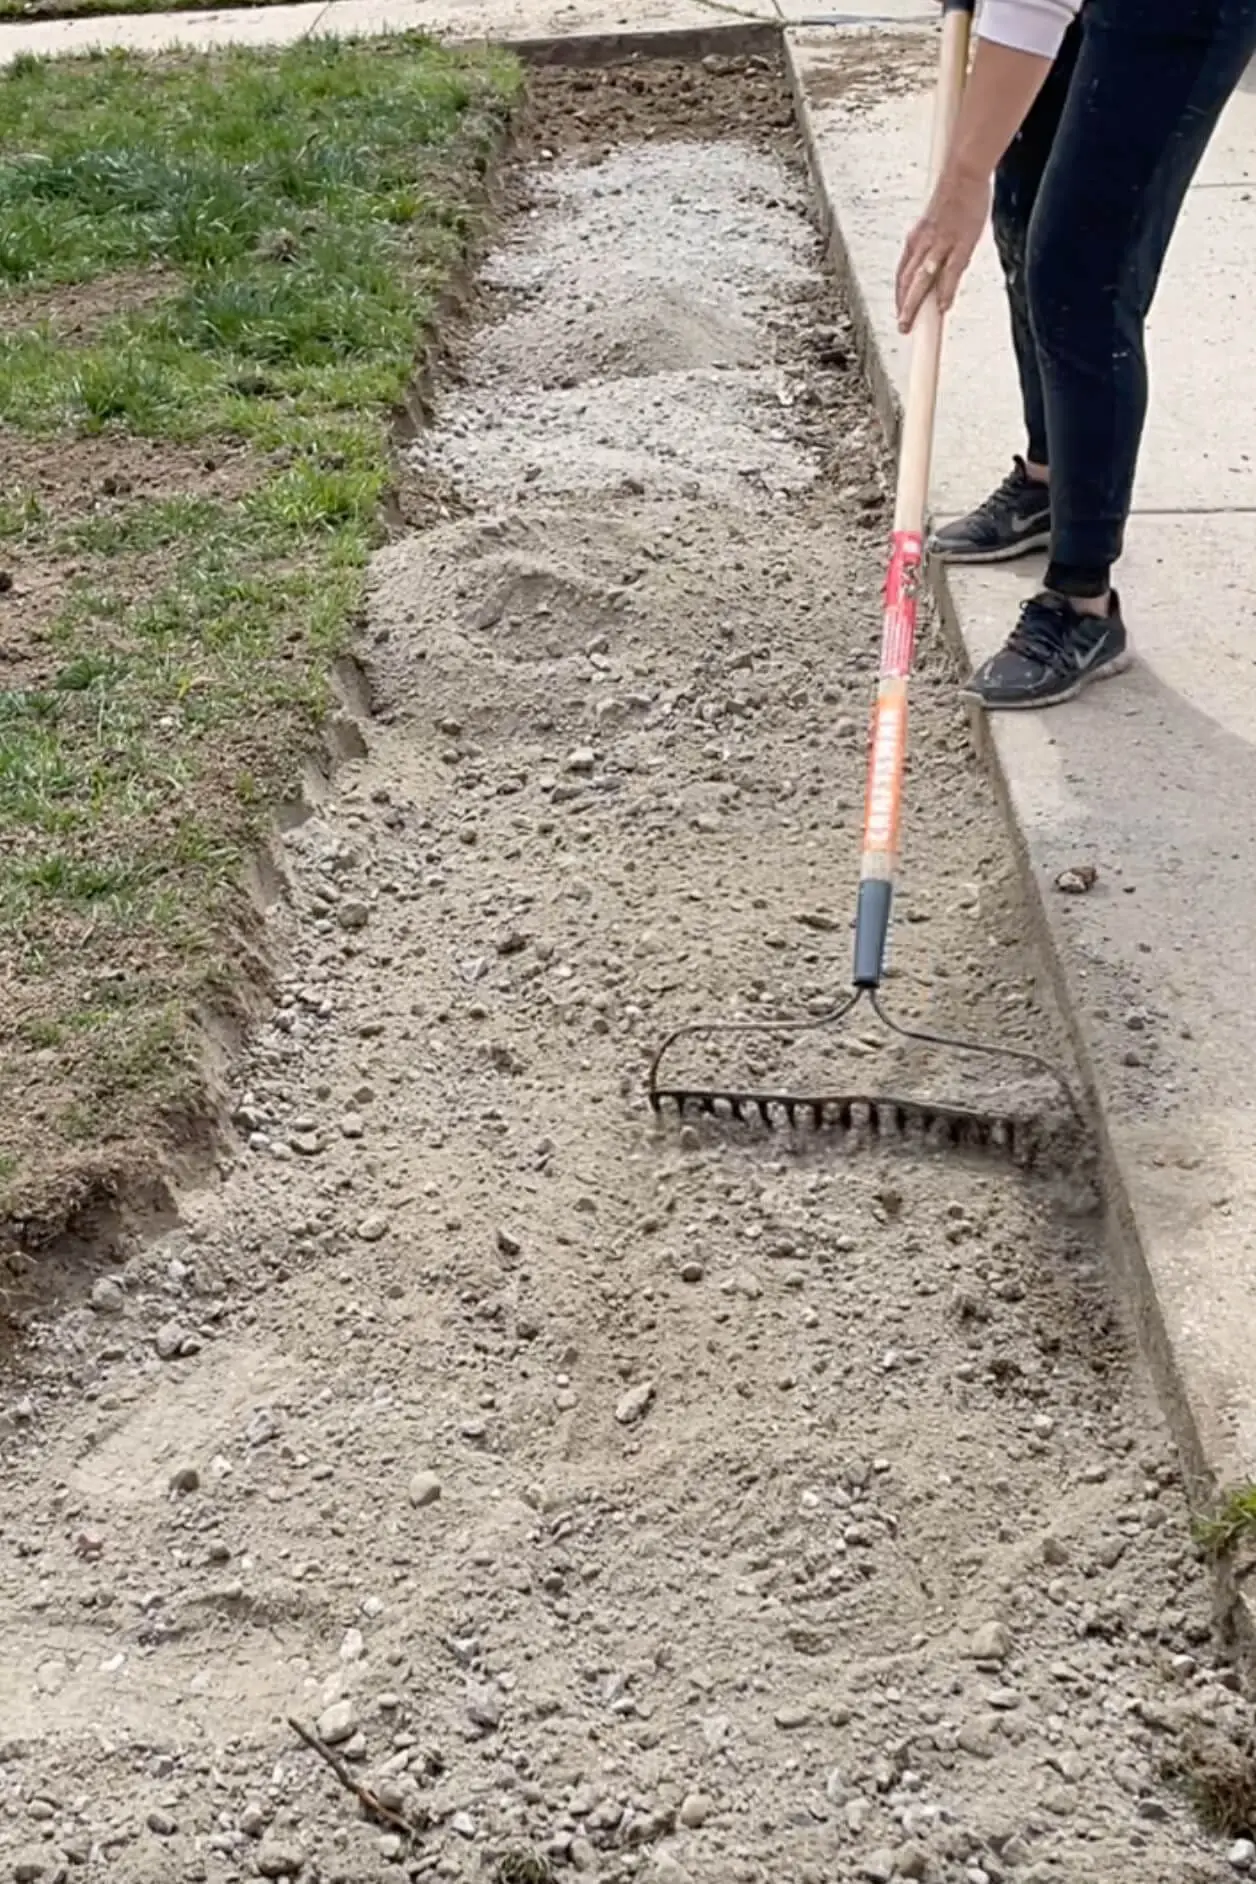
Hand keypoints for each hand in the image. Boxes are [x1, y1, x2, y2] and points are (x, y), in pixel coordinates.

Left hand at [895, 164, 991, 332]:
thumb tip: (936, 255)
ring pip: (922, 280)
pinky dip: (945, 290)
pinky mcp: (960, 242)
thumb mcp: (937, 219)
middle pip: (908, 281)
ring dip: (914, 304)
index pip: (904, 272)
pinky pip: (950, 271)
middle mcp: (924, 243)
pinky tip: (942, 307)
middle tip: (902, 327)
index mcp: (916, 237)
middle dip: (904, 306)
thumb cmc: (955, 192)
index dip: (901, 294)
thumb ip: (932, 239)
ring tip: (911, 325)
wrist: (963, 171)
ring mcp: (941, 244)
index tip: (901, 312)